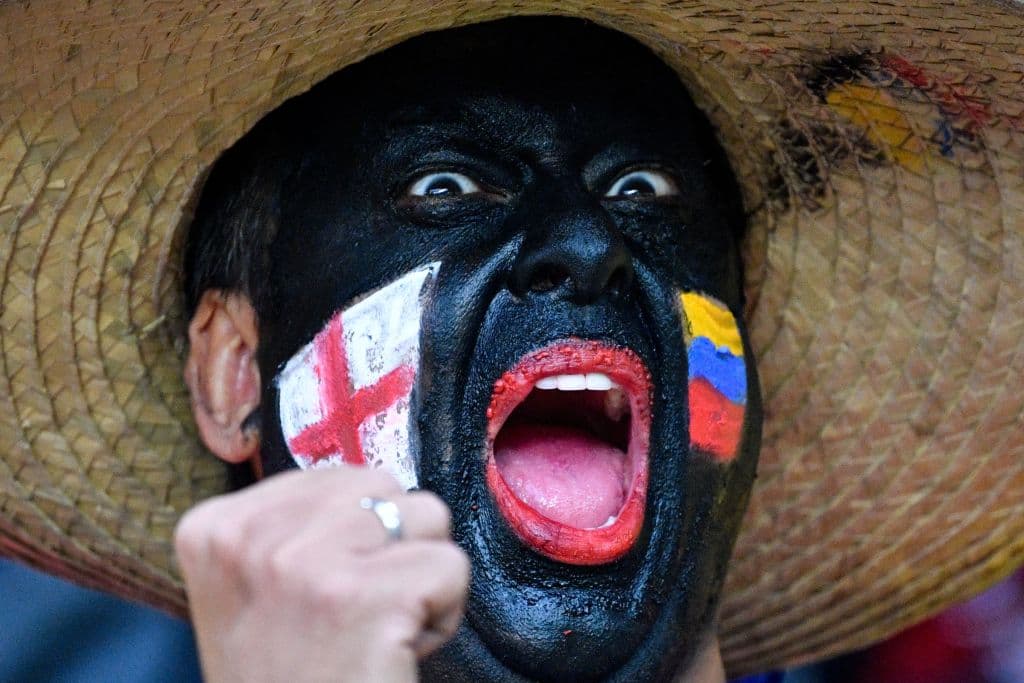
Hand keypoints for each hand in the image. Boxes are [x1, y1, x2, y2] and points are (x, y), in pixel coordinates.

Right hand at [174, 466, 469, 682]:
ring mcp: (305, 563)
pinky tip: (395, 651)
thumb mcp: (254, 589)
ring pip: (427, 515)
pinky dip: (444, 613)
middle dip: (391, 548)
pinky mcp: (366, 596)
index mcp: (214, 526)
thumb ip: (292, 525)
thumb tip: (369, 481)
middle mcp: (250, 537)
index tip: (319, 598)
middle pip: (385, 486)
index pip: (336, 476)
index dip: (353, 537)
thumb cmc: (288, 676)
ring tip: (376, 629)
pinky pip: (451, 565)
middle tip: (356, 614)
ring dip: (420, 576)